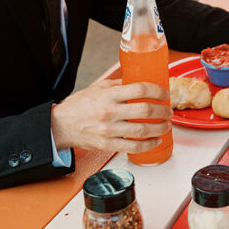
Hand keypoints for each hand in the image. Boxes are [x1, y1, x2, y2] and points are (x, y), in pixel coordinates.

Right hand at [50, 79, 170, 152]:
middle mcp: (109, 112)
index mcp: (109, 95)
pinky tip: (155, 141)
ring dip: (159, 128)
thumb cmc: (79, 106)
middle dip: (162, 111)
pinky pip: (132, 147)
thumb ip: (118, 85)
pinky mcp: (106, 145)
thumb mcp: (98, 88)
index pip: (140, 89)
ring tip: (166, 125)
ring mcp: (108, 130)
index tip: (164, 93)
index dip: (157, 91)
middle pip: (145, 110)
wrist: (60, 125)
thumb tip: (138, 81)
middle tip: (168, 111)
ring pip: (141, 130)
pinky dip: (147, 145)